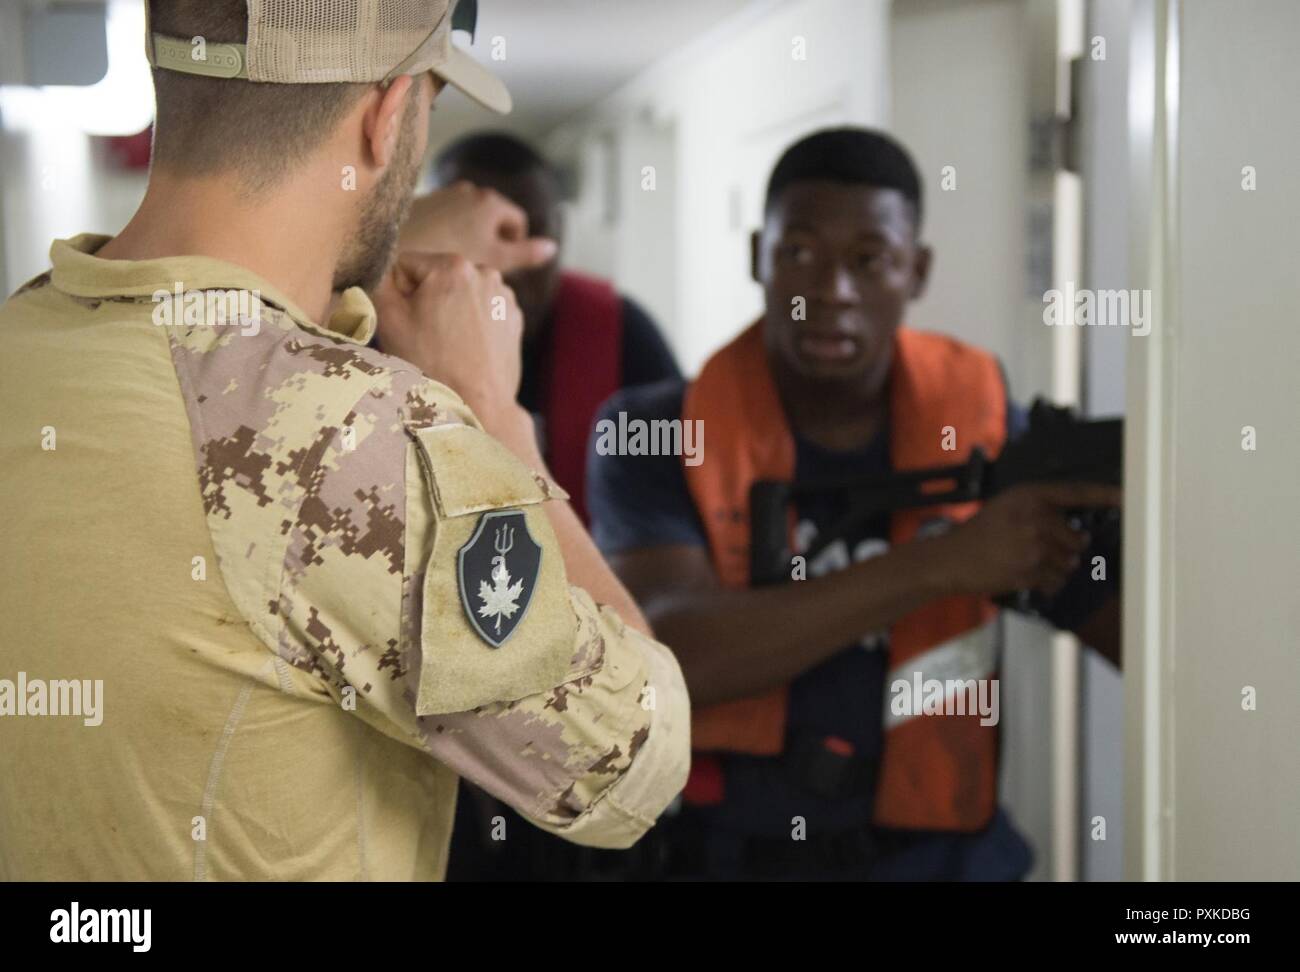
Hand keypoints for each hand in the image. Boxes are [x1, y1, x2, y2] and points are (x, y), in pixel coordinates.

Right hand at [372, 251, 523, 422]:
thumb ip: (379, 283)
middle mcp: (484, 272)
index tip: (406, 321)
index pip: (406, 265)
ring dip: (450, 310)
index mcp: (453, 265)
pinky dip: (471, 322)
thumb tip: (380, 271)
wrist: (478, 403)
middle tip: (425, 335)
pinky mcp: (513, 317)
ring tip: (447, 343)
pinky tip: (466, 347)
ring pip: (460, 293)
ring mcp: (503, 295)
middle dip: (426, 300)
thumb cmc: (431, 363)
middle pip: (436, 277)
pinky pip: (482, 310)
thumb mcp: (390, 320)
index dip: (398, 293)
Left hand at [399, 181, 557, 272]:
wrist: (393, 247)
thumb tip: (552, 248)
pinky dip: (448, 233)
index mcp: (491, 201)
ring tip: (456, 263)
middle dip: (492, 242)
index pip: (518, 221)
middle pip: (494, 219)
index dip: (516, 247)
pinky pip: (447, 218)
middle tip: (480, 269)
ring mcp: (445, 193)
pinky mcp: (423, 201)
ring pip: (469, 219)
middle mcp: (470, 190)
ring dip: (471, 238)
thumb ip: (525, 253)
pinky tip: (435, 254)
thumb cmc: (447, 255)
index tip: (501, 268)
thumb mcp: (494, 260)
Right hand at [930, 482, 1121, 596]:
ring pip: (1069, 563)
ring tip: (1030, 562)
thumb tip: (1074, 526)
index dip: (1104, 495)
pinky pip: (1056, 581)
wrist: (952, 558)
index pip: (1077, 493)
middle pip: (1078, 539)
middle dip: (1066, 548)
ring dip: (1057, 567)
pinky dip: (1047, 582)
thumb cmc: (979, 531)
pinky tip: (1027, 575)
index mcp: (1030, 496)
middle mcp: (1036, 519)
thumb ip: (1039, 508)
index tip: (1126, 498)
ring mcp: (1035, 547)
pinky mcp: (1031, 572)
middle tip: (1042, 549)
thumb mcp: (1007, 505)